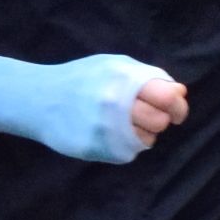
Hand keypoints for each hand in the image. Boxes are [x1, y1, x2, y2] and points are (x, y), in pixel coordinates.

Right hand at [51, 56, 184, 162]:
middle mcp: (114, 103)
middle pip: (159, 121)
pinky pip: (129, 152)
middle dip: (158, 120)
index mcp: (122, 77)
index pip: (167, 97)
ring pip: (147, 140)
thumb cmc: (81, 79)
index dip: (177, 106)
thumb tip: (180, 92)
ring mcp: (104, 128)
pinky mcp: (95, 149)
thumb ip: (148, 76)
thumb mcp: (113, 66)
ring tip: (123, 123)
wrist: (38, 99)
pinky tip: (109, 133)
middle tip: (144, 115)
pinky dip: (125, 144)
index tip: (176, 111)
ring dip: (143, 133)